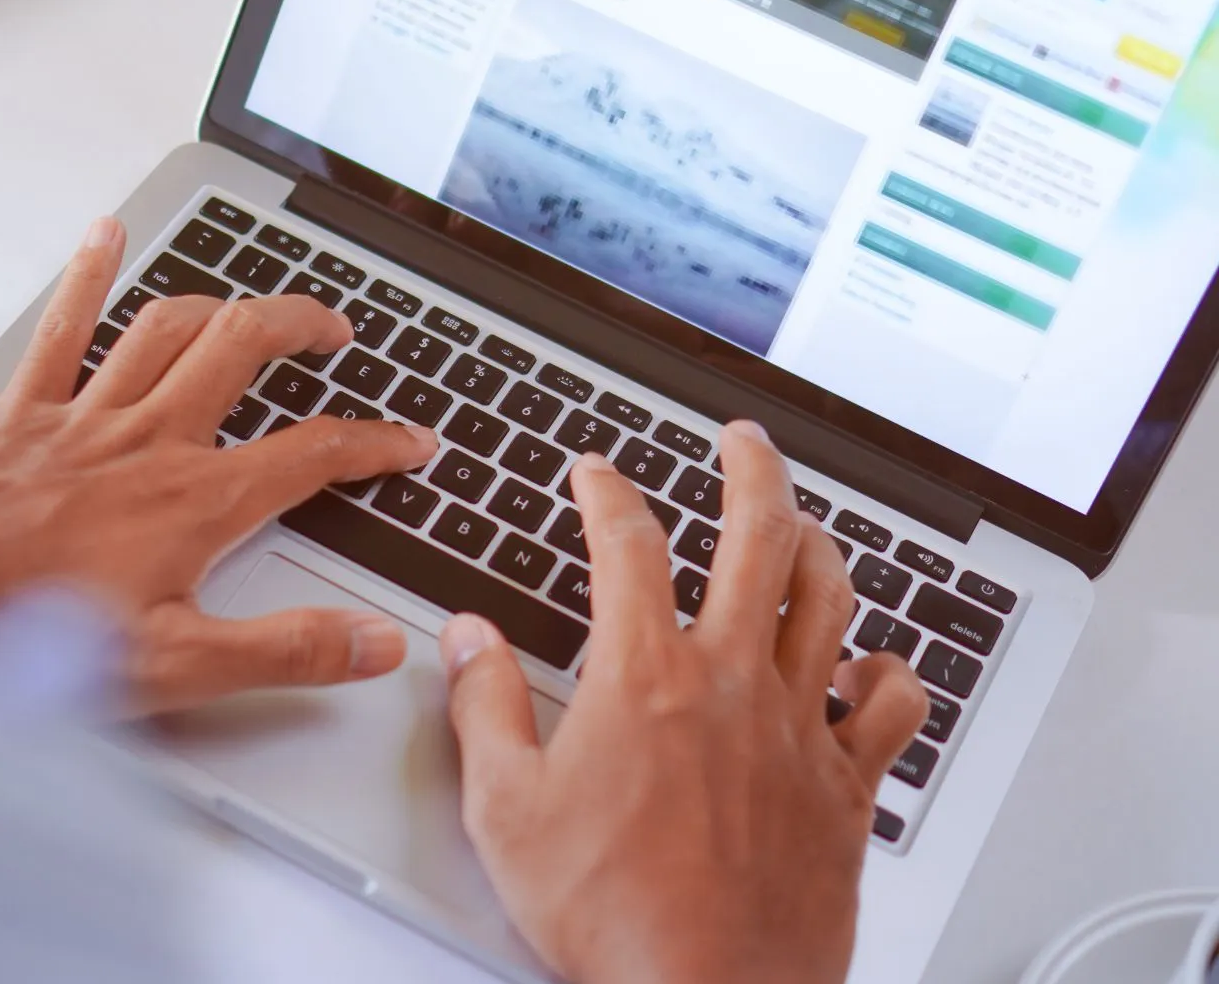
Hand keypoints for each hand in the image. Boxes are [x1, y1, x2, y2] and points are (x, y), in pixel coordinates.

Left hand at [0, 217, 437, 713]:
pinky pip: (65, 326)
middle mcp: (150, 440)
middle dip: (301, 327)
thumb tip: (373, 645)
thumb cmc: (34, 636)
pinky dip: (89, 276)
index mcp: (196, 501)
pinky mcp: (25, 410)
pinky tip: (105, 237)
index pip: (314, 454)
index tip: (411, 441)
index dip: (376, 444)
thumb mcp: (179, 665)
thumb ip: (285, 650)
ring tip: (249, 301)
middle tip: (336, 330)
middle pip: (245, 351)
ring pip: (169, 328)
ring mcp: (86, 416)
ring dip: (219, 304)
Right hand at [438, 422, 927, 983]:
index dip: (607, 491)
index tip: (595, 471)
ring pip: (830, 601)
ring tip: (803, 524)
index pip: (628, 545)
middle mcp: (732, 685)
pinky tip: (875, 662)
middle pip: (759, 537)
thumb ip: (483, 707)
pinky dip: (889, 671)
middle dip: (751, 470)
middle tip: (742, 440)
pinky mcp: (845, 788)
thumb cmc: (612, 916)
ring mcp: (798, 731)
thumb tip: (466, 639)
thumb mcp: (505, 809)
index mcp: (644, 679)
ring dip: (819, 546)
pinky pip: (890, 707)